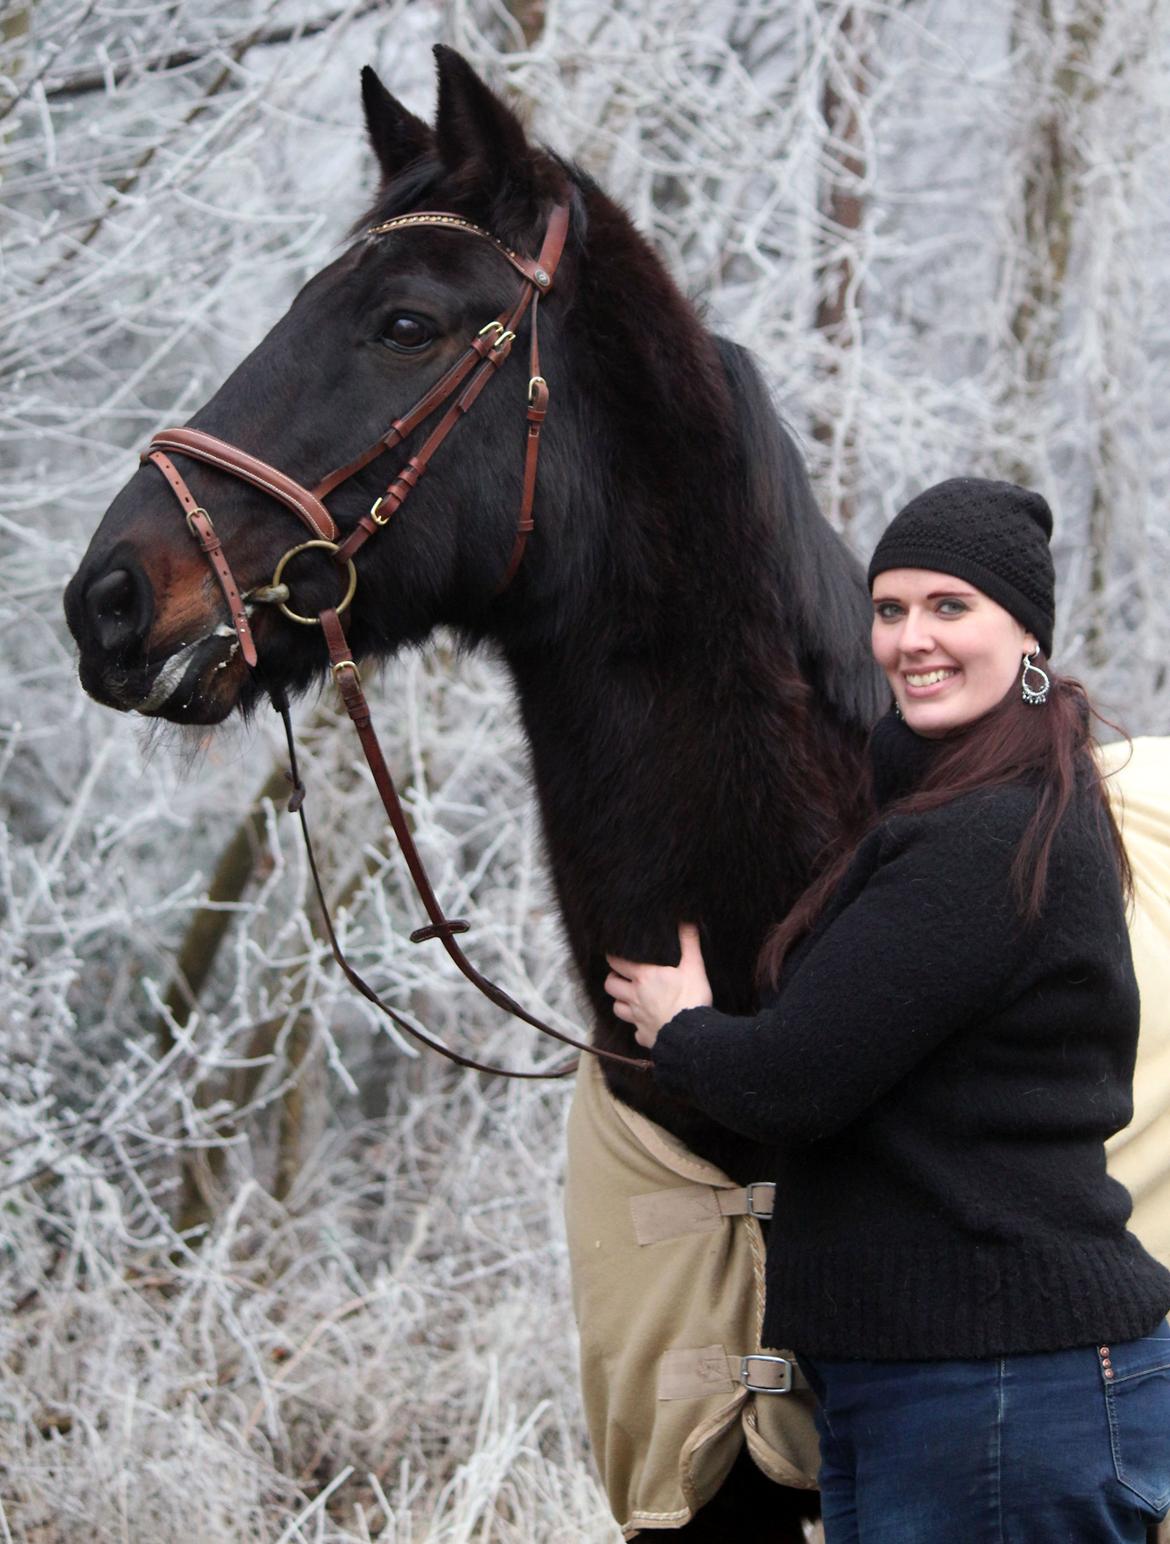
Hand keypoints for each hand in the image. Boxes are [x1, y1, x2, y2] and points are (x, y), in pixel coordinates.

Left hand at [604, 923, 712, 1049]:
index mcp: (644, 977)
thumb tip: (687, 920)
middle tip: (622, 976)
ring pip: (617, 1008)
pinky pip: (635, 1031)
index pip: (617, 962)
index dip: (613, 957)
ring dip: (621, 1002)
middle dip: (613, 979)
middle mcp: (635, 997)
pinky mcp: (644, 1036)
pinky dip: (638, 1027)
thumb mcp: (694, 967)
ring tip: (630, 998)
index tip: (615, 955)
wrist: (693, 1037)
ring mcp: (637, 1018)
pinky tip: (647, 1024)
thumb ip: (689, 943)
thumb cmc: (692, 999)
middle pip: (610, 985)